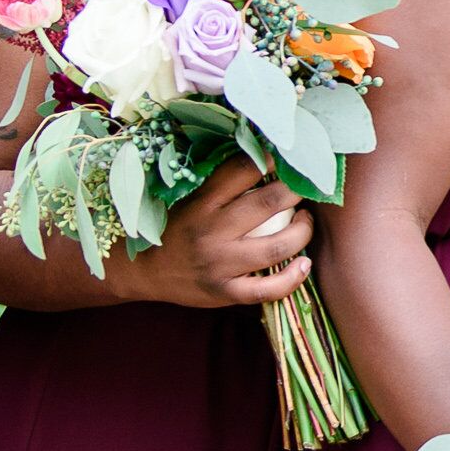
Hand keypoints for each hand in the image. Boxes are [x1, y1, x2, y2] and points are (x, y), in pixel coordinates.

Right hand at [131, 157, 315, 311]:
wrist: (145, 271)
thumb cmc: (177, 229)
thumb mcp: (191, 200)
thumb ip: (224, 185)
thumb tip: (267, 159)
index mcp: (203, 203)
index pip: (243, 170)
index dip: (272, 159)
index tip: (287, 159)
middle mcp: (213, 231)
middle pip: (268, 203)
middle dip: (295, 192)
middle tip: (304, 189)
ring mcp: (221, 264)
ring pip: (277, 246)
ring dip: (302, 231)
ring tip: (304, 222)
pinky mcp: (226, 292)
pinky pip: (268, 289)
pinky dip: (293, 278)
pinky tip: (304, 265)